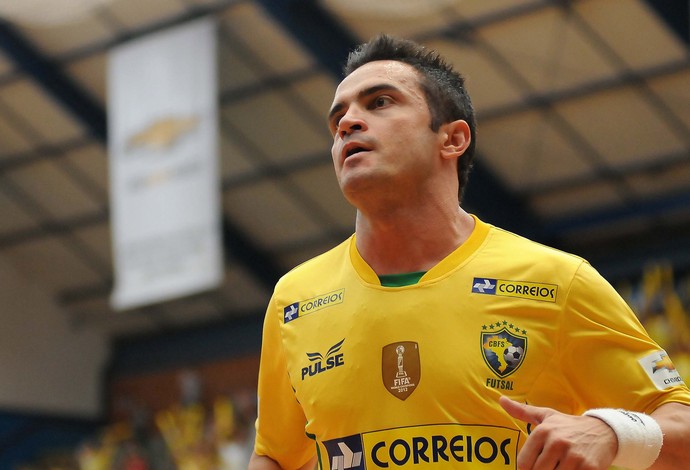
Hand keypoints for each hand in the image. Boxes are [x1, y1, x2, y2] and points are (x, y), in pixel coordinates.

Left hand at [499, 396, 617, 469]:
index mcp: (543, 431)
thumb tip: (500, 400)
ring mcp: (574, 456)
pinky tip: (571, 469)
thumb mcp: (546, 416)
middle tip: (549, 466)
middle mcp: (557, 442)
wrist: (604, 431)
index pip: (523, 463)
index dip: (526, 469)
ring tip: (559, 466)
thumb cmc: (569, 425)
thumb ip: (522, 411)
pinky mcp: (589, 468)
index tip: (533, 466)